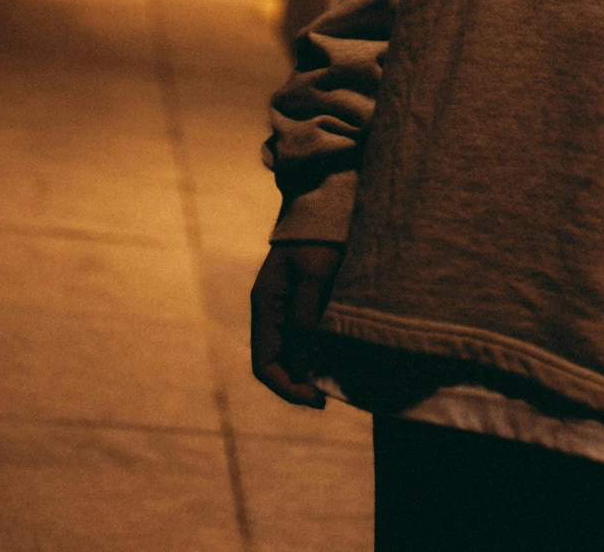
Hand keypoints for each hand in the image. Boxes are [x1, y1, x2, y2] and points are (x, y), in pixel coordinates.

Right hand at [250, 241, 344, 406]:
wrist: (325, 204)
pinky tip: (339, 355)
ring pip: (292, 352)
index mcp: (265, 307)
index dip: (288, 387)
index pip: (265, 365)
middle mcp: (271, 312)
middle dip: (300, 382)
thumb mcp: (312, 277)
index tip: (317, 398)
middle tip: (328, 394)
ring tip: (337, 378)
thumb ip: (303, 319)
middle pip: (277, 363)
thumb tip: (301, 365)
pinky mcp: (304, 301)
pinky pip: (305, 337)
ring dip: (310, 369)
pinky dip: (318, 351)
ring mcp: (286, 307)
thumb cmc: (318, 238)